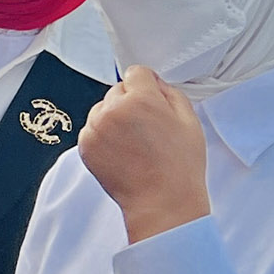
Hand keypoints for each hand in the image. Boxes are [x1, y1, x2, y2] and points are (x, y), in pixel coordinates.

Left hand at [80, 65, 210, 243]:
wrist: (161, 200)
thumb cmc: (179, 164)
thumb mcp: (189, 120)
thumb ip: (170, 92)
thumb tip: (153, 82)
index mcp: (141, 98)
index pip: (136, 73)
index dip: (147, 85)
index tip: (152, 99)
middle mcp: (112, 110)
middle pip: (117, 91)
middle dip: (130, 102)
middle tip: (147, 127)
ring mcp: (95, 128)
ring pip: (102, 109)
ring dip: (114, 118)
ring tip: (135, 142)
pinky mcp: (85, 145)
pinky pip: (92, 129)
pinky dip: (103, 136)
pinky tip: (123, 151)